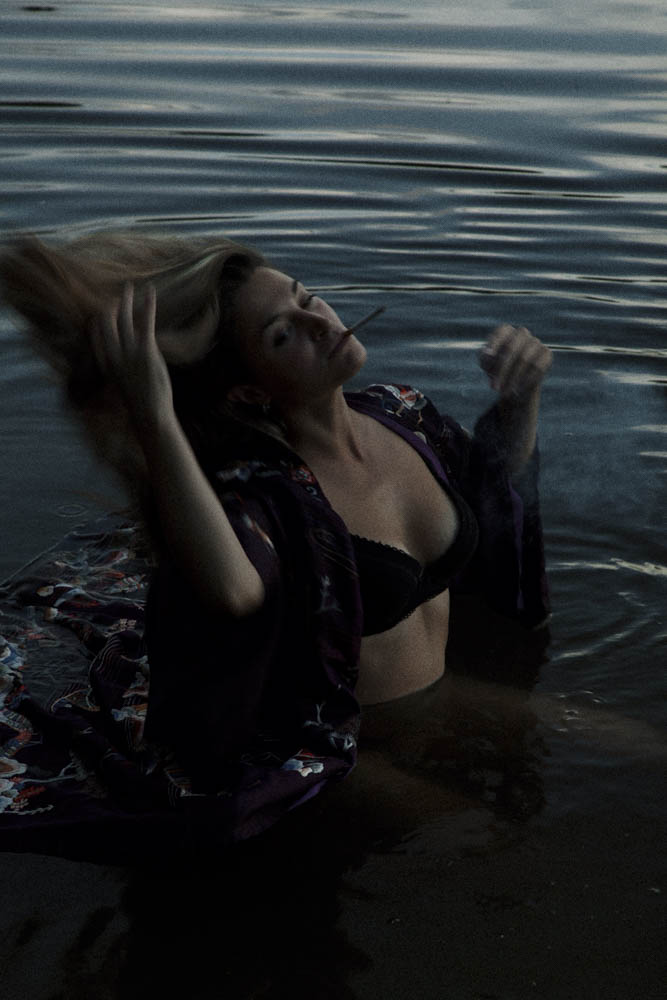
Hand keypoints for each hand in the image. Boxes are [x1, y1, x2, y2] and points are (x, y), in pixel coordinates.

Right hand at [91, 283, 173, 429]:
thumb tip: (122, 354)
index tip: (106, 307)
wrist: (149, 414)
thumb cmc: (138, 400)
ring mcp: (129, 351)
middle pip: (106, 321)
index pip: (95, 332)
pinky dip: (148, 305)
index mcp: (105, 361)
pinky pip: (145, 322)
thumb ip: (119, 364)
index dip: (99, 318)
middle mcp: (113, 353)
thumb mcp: (122, 381)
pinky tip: (150, 293)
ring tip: (130, 286)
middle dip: (112, 304)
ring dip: (127, 299)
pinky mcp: (146, 350)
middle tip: (120, 293)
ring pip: (124, 318)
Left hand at [479, 325, 551, 399]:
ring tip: (505, 392)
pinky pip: (538, 366)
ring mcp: (535, 342)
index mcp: (505, 331)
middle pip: (511, 348)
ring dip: (513, 378)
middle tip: (494, 388)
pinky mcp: (546, 354)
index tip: (486, 368)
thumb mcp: (486, 365)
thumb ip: (485, 358)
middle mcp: (521, 333)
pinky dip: (527, 380)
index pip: (499, 335)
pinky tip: (519, 389)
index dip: (493, 349)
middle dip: (501, 370)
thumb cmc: (497, 371)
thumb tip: (489, 354)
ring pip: (524, 359)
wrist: (515, 386)